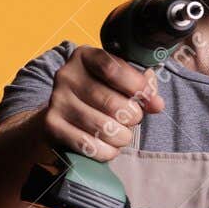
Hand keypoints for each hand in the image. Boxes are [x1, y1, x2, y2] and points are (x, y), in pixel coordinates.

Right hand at [34, 45, 165, 163]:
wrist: (64, 113)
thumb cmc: (100, 95)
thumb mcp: (120, 82)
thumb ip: (142, 88)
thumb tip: (156, 104)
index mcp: (85, 57)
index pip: (113, 69)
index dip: (137, 86)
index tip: (149, 98)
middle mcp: (67, 75)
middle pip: (111, 102)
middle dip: (132, 116)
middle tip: (133, 119)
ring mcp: (57, 100)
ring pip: (102, 127)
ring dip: (122, 136)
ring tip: (122, 135)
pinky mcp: (52, 125)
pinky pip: (88, 145)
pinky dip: (106, 151)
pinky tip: (109, 147)